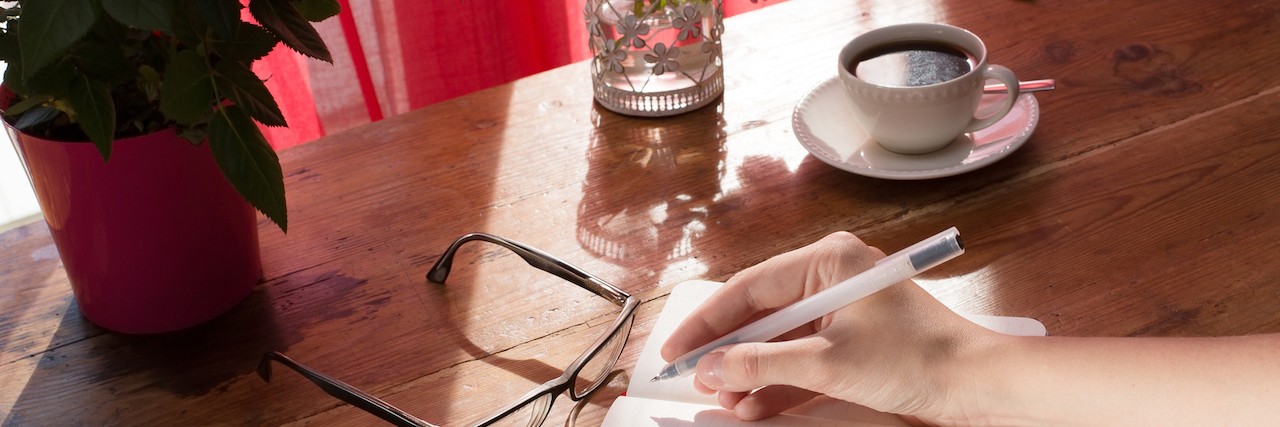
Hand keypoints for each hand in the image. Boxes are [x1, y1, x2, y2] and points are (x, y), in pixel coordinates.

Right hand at [659, 231, 1000, 422]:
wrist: (977, 384)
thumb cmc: (919, 359)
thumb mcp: (829, 363)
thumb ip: (763, 364)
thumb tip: (712, 369)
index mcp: (828, 261)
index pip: (750, 288)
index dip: (708, 323)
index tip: (676, 349)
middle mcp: (831, 276)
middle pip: (759, 313)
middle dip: (728, 352)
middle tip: (693, 379)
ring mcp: (841, 306)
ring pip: (777, 338)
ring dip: (750, 372)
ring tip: (725, 403)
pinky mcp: (850, 336)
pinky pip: (799, 353)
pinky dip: (776, 380)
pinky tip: (752, 404)